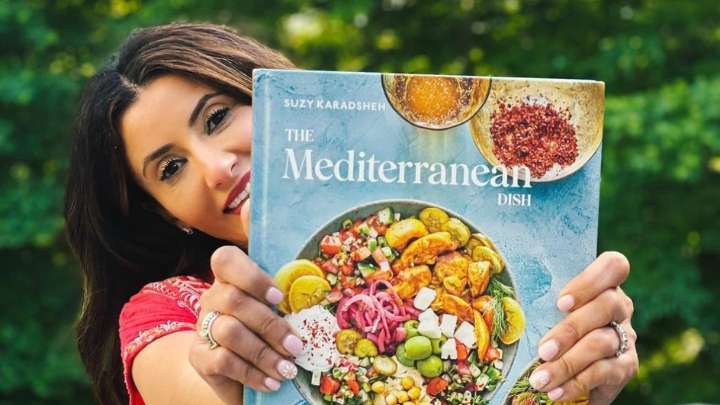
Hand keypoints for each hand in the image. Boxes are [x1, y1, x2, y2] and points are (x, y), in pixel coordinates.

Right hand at [188, 246, 302, 403]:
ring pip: (229, 331)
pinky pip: (223, 360)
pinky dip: (252, 373)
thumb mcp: (275, 315)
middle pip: (234, 300)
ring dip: (264, 352)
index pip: (226, 259)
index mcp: (231, 279)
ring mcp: (204, 326)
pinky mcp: (199, 356)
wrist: (239, 375)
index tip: (278, 297)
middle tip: (296, 346)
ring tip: (288, 369)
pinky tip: (272, 382)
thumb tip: (317, 304)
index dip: (252, 276)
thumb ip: (285, 305)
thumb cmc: (265, 336)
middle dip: (270, 324)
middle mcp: (213, 298)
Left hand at [528, 252, 638, 403]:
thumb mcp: (545, 311)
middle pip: (607, 305)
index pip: (614, 266)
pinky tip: (555, 392)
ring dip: (567, 363)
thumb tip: (499, 297)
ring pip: (601, 342)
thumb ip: (537, 300)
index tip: (561, 302)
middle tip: (543, 350)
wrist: (569, 372)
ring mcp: (625, 336)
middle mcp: (619, 307)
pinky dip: (575, 383)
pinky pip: (603, 373)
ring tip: (539, 379)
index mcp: (601, 285)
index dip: (591, 280)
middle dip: (571, 329)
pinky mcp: (626, 366)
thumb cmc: (550, 328)